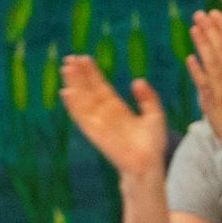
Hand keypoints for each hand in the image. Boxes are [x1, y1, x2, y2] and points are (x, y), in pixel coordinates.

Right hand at [59, 55, 168, 180]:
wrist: (147, 165)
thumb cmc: (152, 144)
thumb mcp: (155, 115)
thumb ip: (148, 98)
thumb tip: (137, 81)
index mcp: (117, 108)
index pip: (101, 86)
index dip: (92, 73)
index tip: (84, 58)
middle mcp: (105, 114)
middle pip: (88, 90)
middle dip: (79, 75)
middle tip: (69, 58)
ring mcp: (98, 123)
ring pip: (82, 100)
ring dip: (74, 85)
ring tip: (66, 68)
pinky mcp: (94, 133)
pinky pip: (81, 117)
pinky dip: (73, 105)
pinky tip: (66, 92)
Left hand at [186, 9, 221, 149]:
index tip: (214, 13)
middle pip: (221, 48)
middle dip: (211, 29)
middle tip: (200, 14)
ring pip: (212, 61)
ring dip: (202, 43)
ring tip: (194, 28)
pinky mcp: (210, 100)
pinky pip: (203, 82)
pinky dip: (197, 69)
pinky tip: (190, 57)